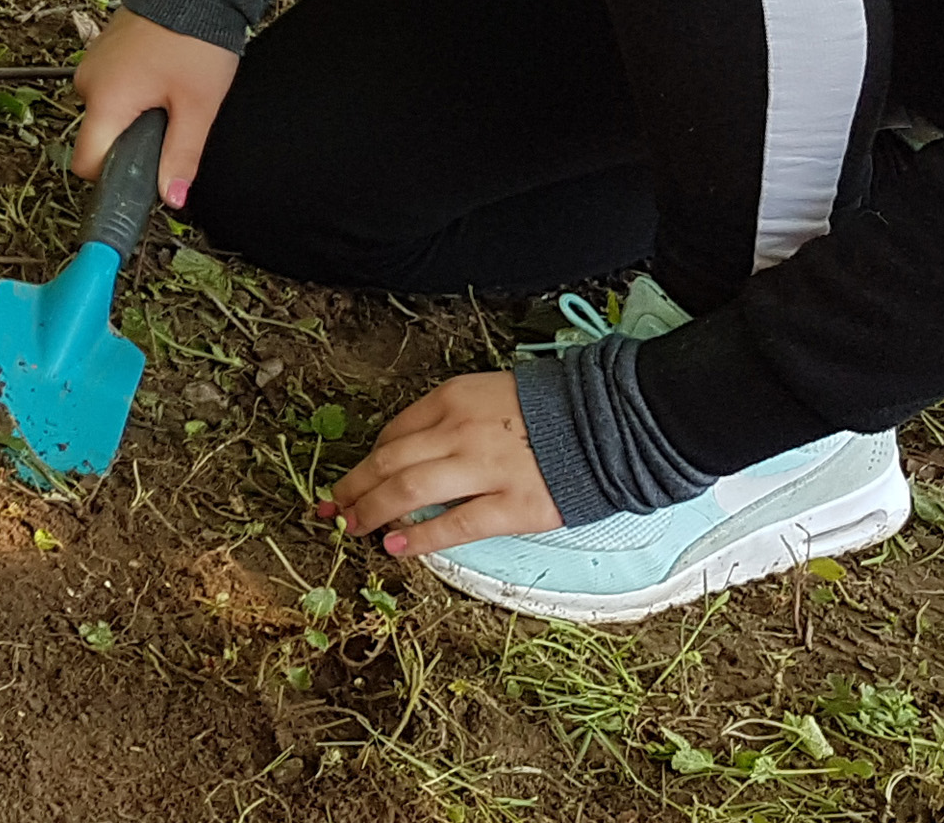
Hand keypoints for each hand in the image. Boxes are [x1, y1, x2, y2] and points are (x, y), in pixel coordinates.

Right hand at [69, 8, 238, 209]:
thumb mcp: (198, 106)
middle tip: (171, 123)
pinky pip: (111, 87)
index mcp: (106, 100)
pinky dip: (133, 91)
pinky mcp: (103, 50)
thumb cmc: (196, 40)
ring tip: (170, 94)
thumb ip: (181, 156)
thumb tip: (172, 197)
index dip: (112, 176)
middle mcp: (89, 82)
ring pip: (107, 111)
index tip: (140, 176)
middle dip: (130, 141)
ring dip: (133, 114)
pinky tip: (161, 76)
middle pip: (99, 136)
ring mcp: (93, 63)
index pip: (87, 161)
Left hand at [318, 372, 562, 558]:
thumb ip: (447, 421)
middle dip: (354, 488)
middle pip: (388, 462)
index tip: (353, 480)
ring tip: (353, 528)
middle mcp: (461, 431)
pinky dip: (419, 537)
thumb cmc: (548, 412)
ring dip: (372, 511)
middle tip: (334, 508)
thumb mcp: (487, 396)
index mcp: (453, 399)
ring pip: (408, 490)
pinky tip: (395, 547)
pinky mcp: (513, 505)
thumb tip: (405, 455)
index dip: (367, 461)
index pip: (393, 433)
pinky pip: (455, 524)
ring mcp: (486, 469)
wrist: (609, 424)